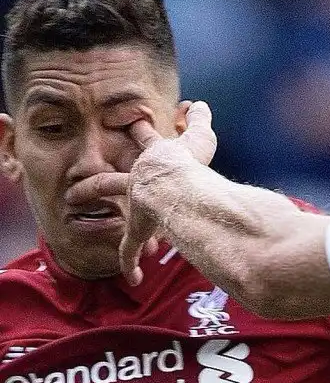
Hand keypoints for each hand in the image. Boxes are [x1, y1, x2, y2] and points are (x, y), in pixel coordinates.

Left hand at [64, 101, 216, 284]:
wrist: (174, 188)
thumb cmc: (189, 164)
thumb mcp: (199, 137)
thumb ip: (198, 120)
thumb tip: (198, 103)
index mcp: (155, 161)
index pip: (145, 141)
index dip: (140, 132)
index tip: (132, 125)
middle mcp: (139, 182)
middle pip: (110, 182)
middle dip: (94, 185)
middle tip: (78, 189)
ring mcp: (135, 207)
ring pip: (114, 214)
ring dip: (98, 221)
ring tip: (85, 225)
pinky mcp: (138, 231)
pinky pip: (132, 250)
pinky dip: (132, 264)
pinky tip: (132, 279)